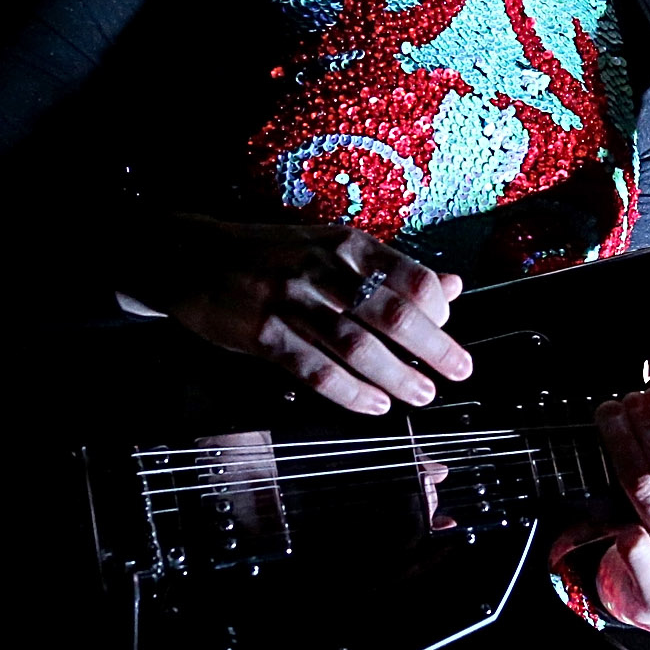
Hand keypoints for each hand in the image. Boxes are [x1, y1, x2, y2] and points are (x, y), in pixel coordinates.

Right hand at [147, 218, 470, 414]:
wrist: (193, 254)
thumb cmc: (270, 254)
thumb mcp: (333, 247)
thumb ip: (392, 270)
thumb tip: (452, 286)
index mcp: (347, 245)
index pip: (409, 276)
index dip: (438, 309)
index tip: (449, 331)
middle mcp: (324, 270)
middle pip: (391, 312)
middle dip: (432, 347)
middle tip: (456, 370)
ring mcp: (292, 302)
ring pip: (357, 345)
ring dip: (396, 375)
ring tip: (420, 393)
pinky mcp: (265, 334)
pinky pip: (315, 369)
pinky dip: (348, 392)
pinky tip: (371, 404)